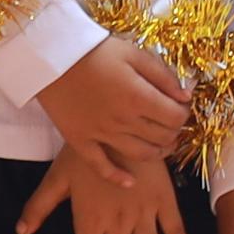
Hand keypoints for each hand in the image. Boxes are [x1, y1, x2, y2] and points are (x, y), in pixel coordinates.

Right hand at [33, 33, 191, 171]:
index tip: (179, 105)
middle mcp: (123, 120)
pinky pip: (101, 167)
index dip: (184, 112)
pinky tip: (130, 182)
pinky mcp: (80, 141)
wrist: (48, 56)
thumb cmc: (92, 51)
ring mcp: (101, 134)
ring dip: (158, 152)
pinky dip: (118, 178)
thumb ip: (162, 75)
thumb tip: (186, 96)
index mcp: (139, 96)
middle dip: (174, 131)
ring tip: (161, 143)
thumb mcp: (132, 53)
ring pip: (141, 155)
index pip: (176, 116)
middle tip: (170, 121)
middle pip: (163, 137)